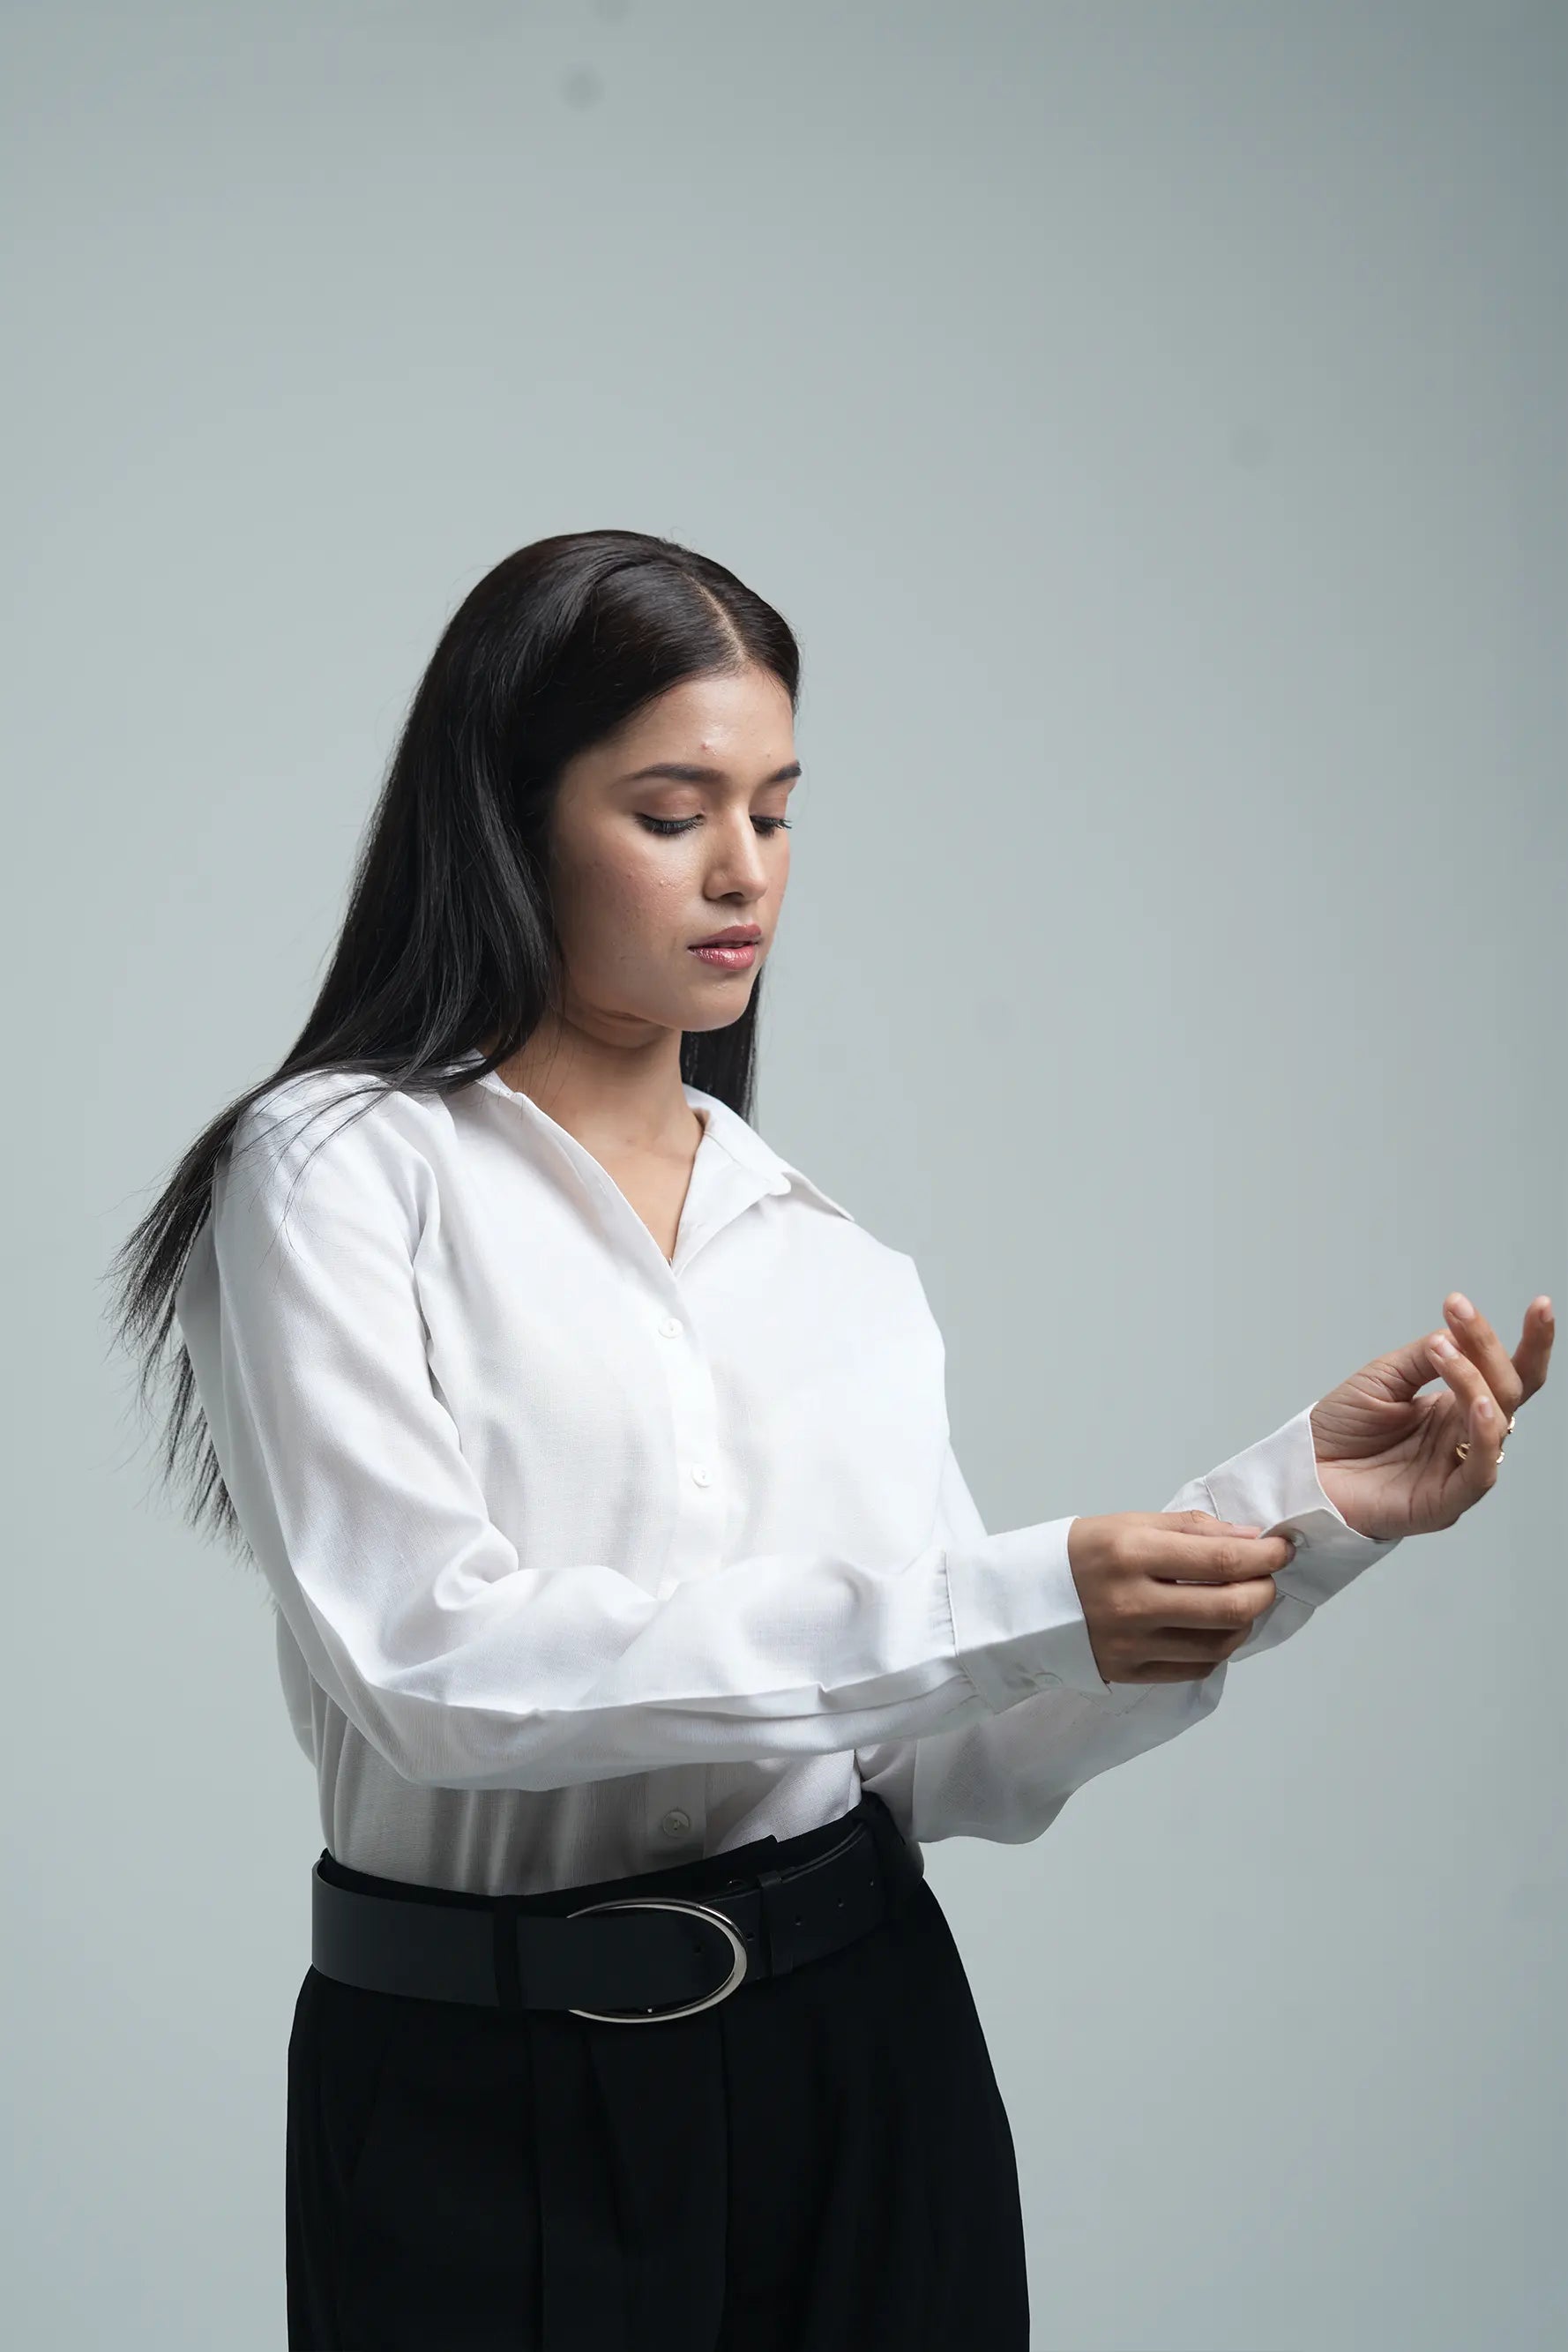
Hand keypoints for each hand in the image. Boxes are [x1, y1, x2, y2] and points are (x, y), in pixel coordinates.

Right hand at [1066, 1513, 1296, 1683]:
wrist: (1022, 1600)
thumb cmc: (1079, 1553)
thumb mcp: (1128, 1523)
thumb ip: (1191, 1529)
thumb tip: (1250, 1539)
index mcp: (1131, 1553)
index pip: (1221, 1561)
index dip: (1265, 1556)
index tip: (1283, 1547)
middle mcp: (1133, 1603)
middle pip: (1230, 1607)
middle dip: (1263, 1589)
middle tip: (1267, 1576)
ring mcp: (1132, 1645)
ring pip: (1219, 1644)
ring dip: (1245, 1621)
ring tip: (1242, 1601)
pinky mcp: (1130, 1673)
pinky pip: (1195, 1667)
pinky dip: (1218, 1647)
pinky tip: (1215, 1628)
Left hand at [1309, 1294, 1553, 1540]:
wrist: (1303, 1469)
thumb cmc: (1343, 1427)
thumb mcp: (1384, 1378)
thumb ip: (1426, 1357)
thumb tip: (1461, 1333)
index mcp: (1457, 1406)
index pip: (1508, 1373)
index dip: (1532, 1343)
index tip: (1540, 1304)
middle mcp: (1466, 1436)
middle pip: (1507, 1391)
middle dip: (1489, 1347)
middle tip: (1458, 1313)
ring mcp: (1459, 1468)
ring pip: (1495, 1424)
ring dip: (1475, 1381)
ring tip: (1447, 1351)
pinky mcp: (1445, 1501)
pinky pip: (1480, 1472)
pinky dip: (1484, 1437)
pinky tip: (1476, 1405)